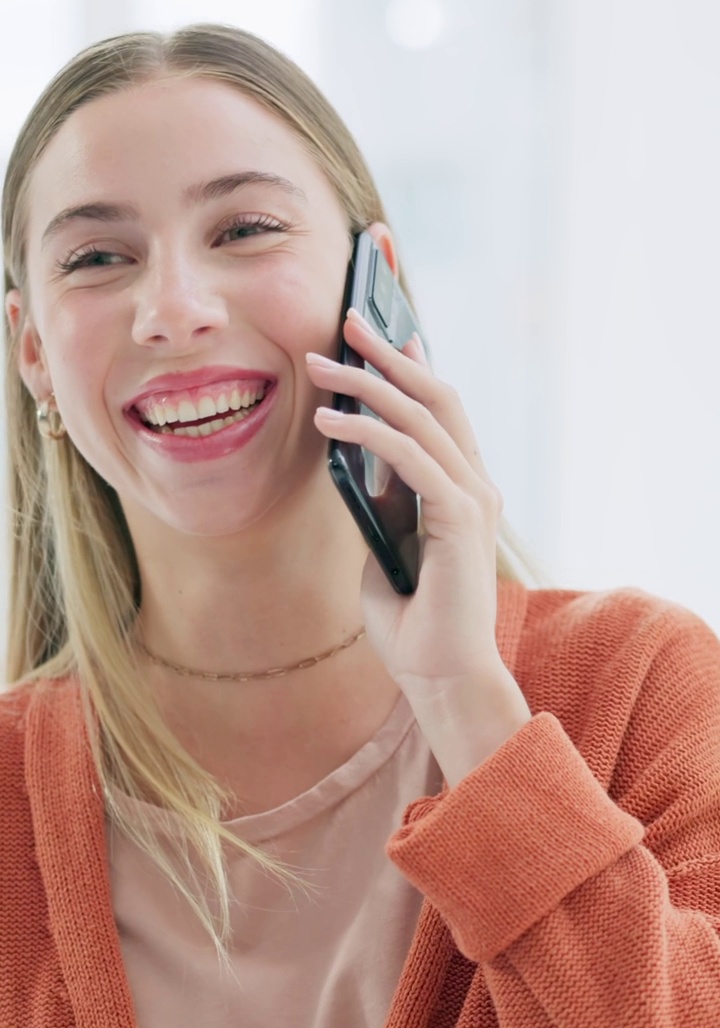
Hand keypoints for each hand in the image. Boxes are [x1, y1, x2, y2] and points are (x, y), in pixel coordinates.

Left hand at [306, 308, 529, 780]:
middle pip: (437, 396)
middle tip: (348, 319)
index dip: (413, 364)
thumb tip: (355, 464)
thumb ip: (382, 506)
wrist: (440, 677)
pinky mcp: (459, 518)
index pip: (442, 411)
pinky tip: (328, 420)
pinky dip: (368, 430)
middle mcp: (476, 485)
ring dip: (367, 383)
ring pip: (421, 415)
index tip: (380, 328)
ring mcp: (473, 499)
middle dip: (389, 352)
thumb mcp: (386, 550)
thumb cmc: (413, 625)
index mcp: (463, 491)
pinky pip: (410, 456)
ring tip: (319, 364)